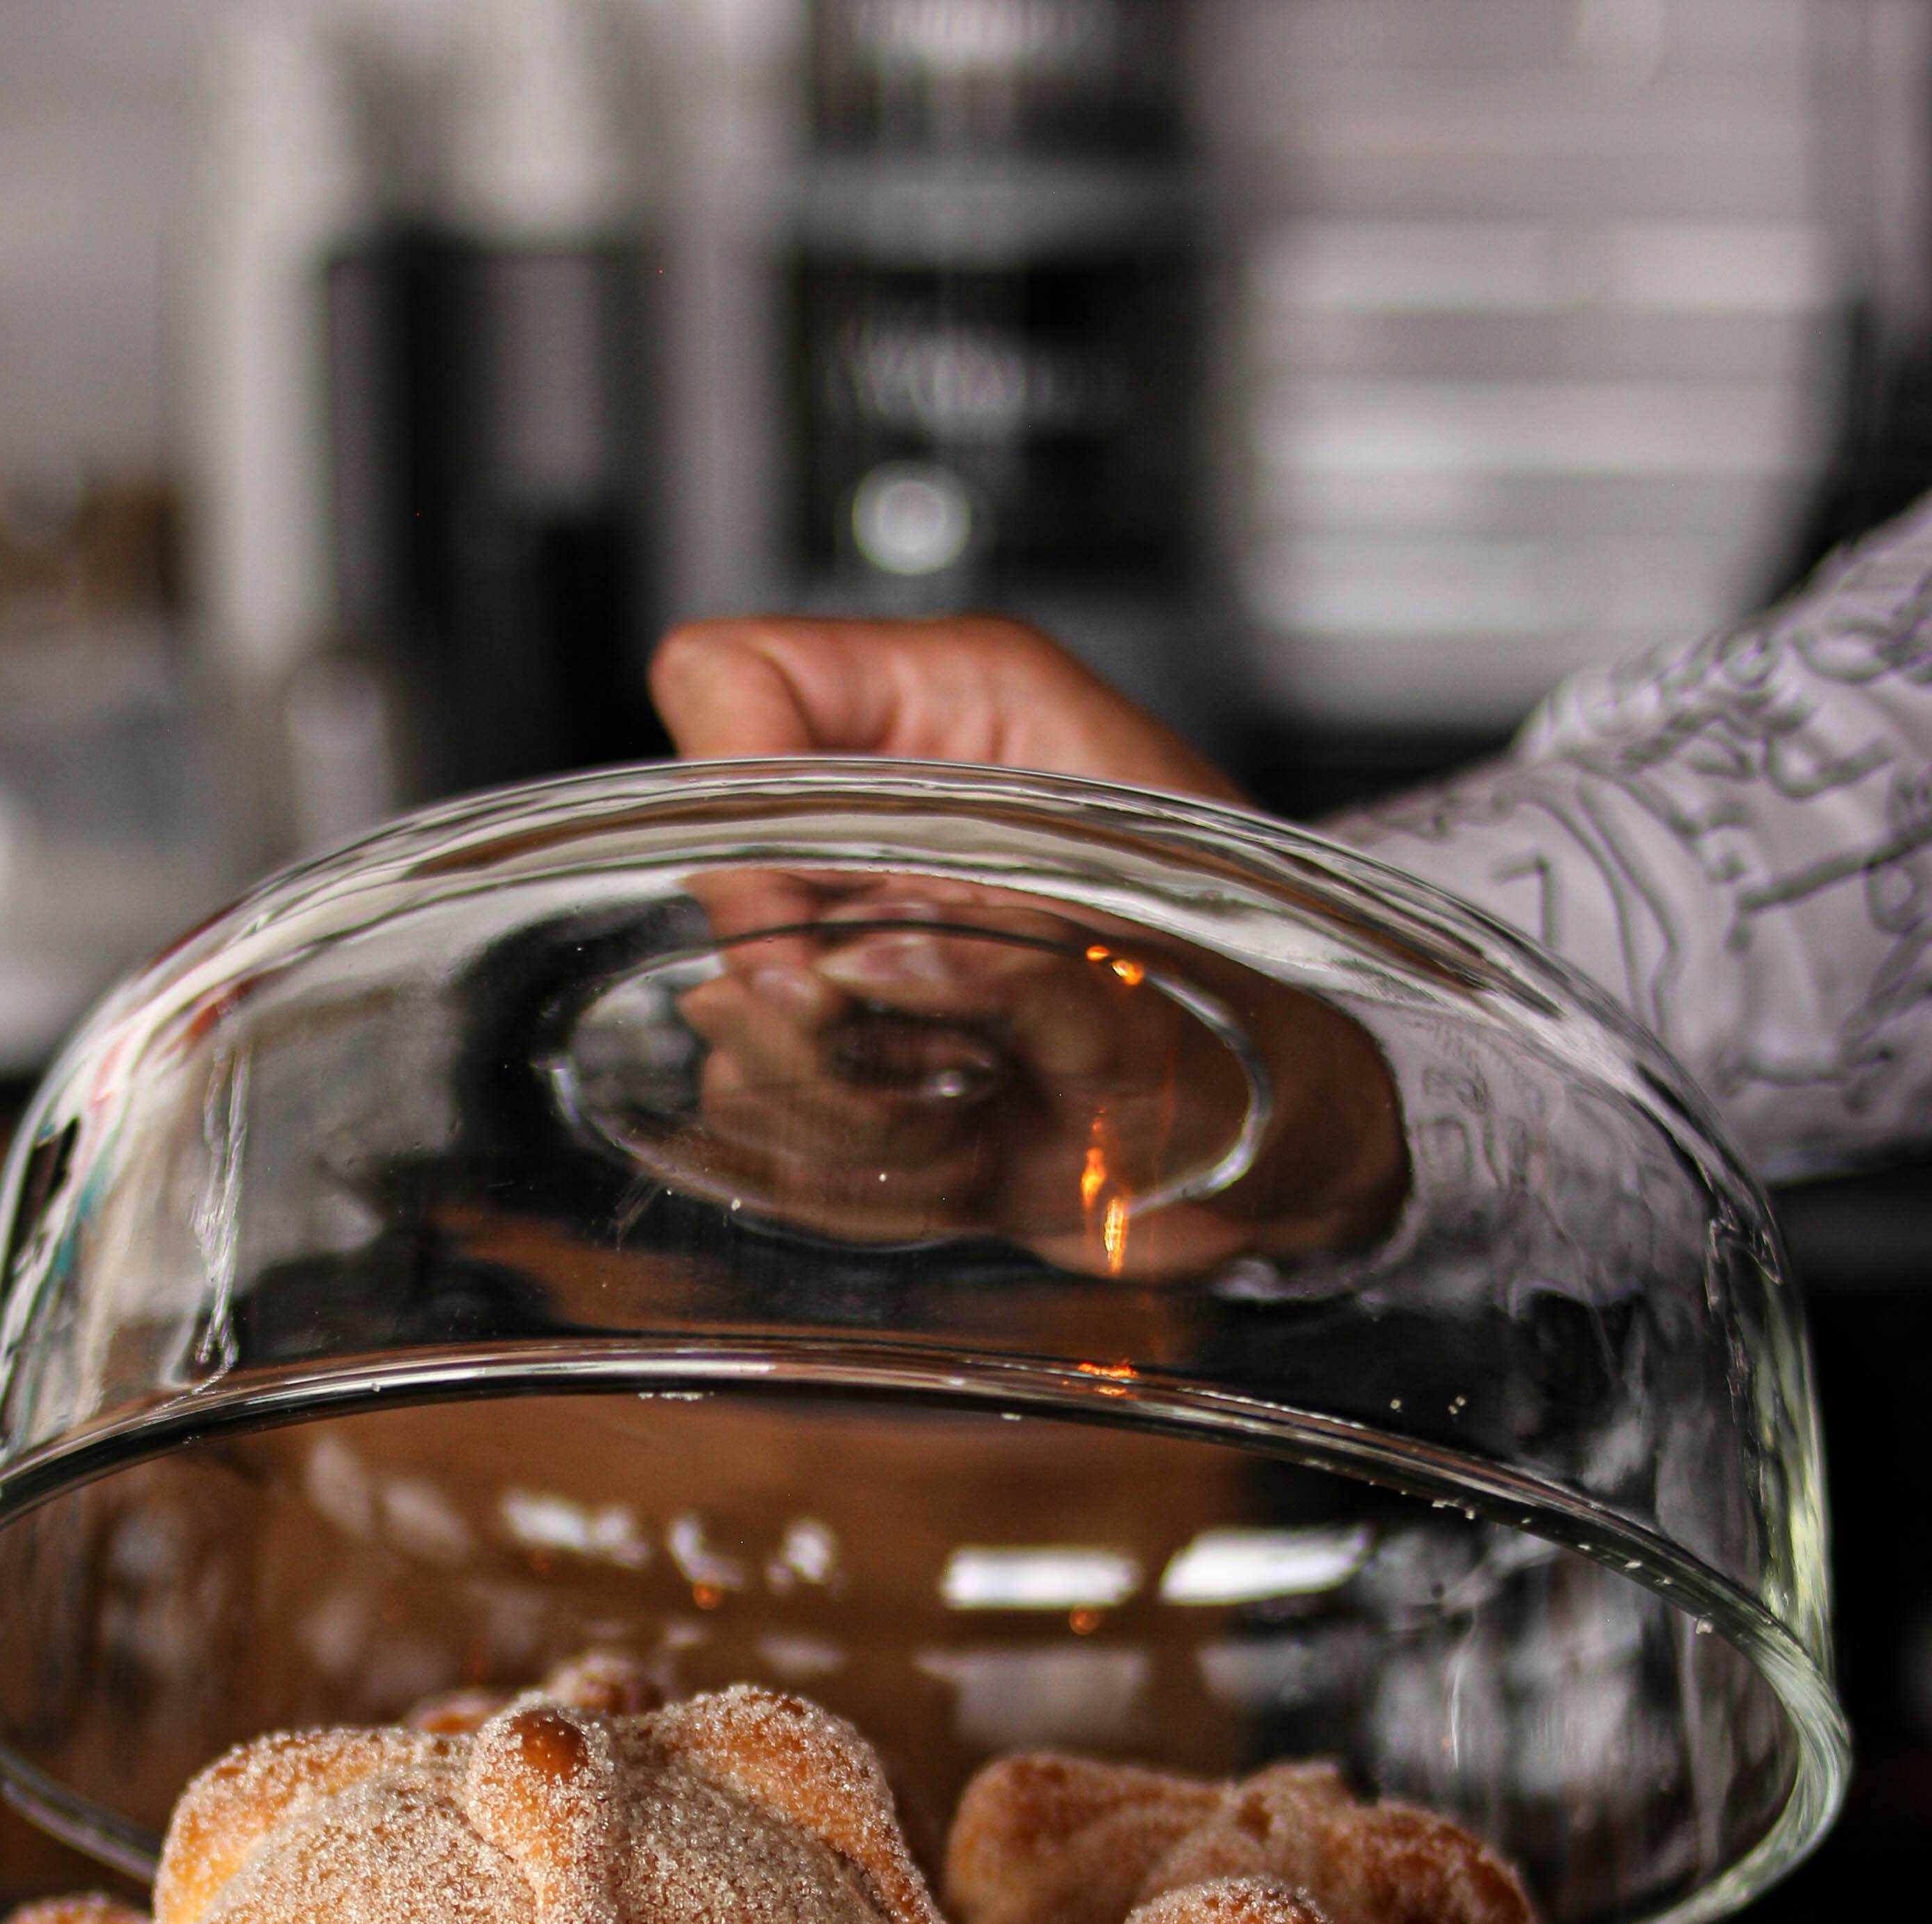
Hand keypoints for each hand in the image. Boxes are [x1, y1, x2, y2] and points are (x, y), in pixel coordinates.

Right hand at [642, 617, 1402, 1273]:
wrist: (1290, 1151)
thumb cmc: (1268, 1002)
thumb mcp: (1153, 940)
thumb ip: (998, 937)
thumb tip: (850, 964)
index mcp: (956, 714)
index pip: (732, 680)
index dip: (737, 798)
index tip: (795, 912)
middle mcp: (890, 828)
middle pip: (715, 870)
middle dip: (798, 980)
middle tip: (899, 1033)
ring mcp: (863, 951)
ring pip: (730, 1015)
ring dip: (839, 1088)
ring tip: (969, 1096)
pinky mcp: (855, 1072)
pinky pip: (766, 1123)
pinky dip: (854, 1161)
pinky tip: (958, 1148)